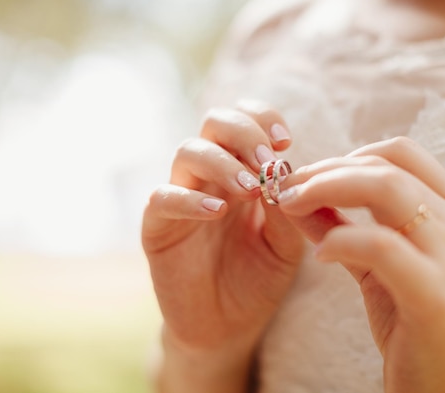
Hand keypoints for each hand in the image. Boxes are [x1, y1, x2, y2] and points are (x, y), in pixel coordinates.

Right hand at [142, 101, 305, 390]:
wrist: (228, 327)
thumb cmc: (259, 278)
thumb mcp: (286, 244)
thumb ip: (287, 208)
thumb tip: (285, 171)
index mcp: (242, 171)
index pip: (246, 121)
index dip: (263, 118)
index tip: (285, 141)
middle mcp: (210, 177)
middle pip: (215, 123)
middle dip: (244, 132)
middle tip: (268, 162)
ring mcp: (181, 198)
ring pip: (188, 151)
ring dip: (223, 162)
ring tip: (250, 189)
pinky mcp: (157, 228)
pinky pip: (162, 198)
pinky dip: (188, 198)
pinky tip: (217, 212)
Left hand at [278, 137, 444, 392]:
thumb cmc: (413, 319)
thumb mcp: (374, 263)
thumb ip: (339, 224)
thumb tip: (293, 195)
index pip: (399, 151)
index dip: (347, 155)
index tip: (308, 176)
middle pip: (386, 164)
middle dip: (325, 170)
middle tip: (286, 189)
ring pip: (386, 189)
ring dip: (326, 189)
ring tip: (291, 206)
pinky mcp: (435, 293)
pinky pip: (379, 245)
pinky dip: (340, 239)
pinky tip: (320, 254)